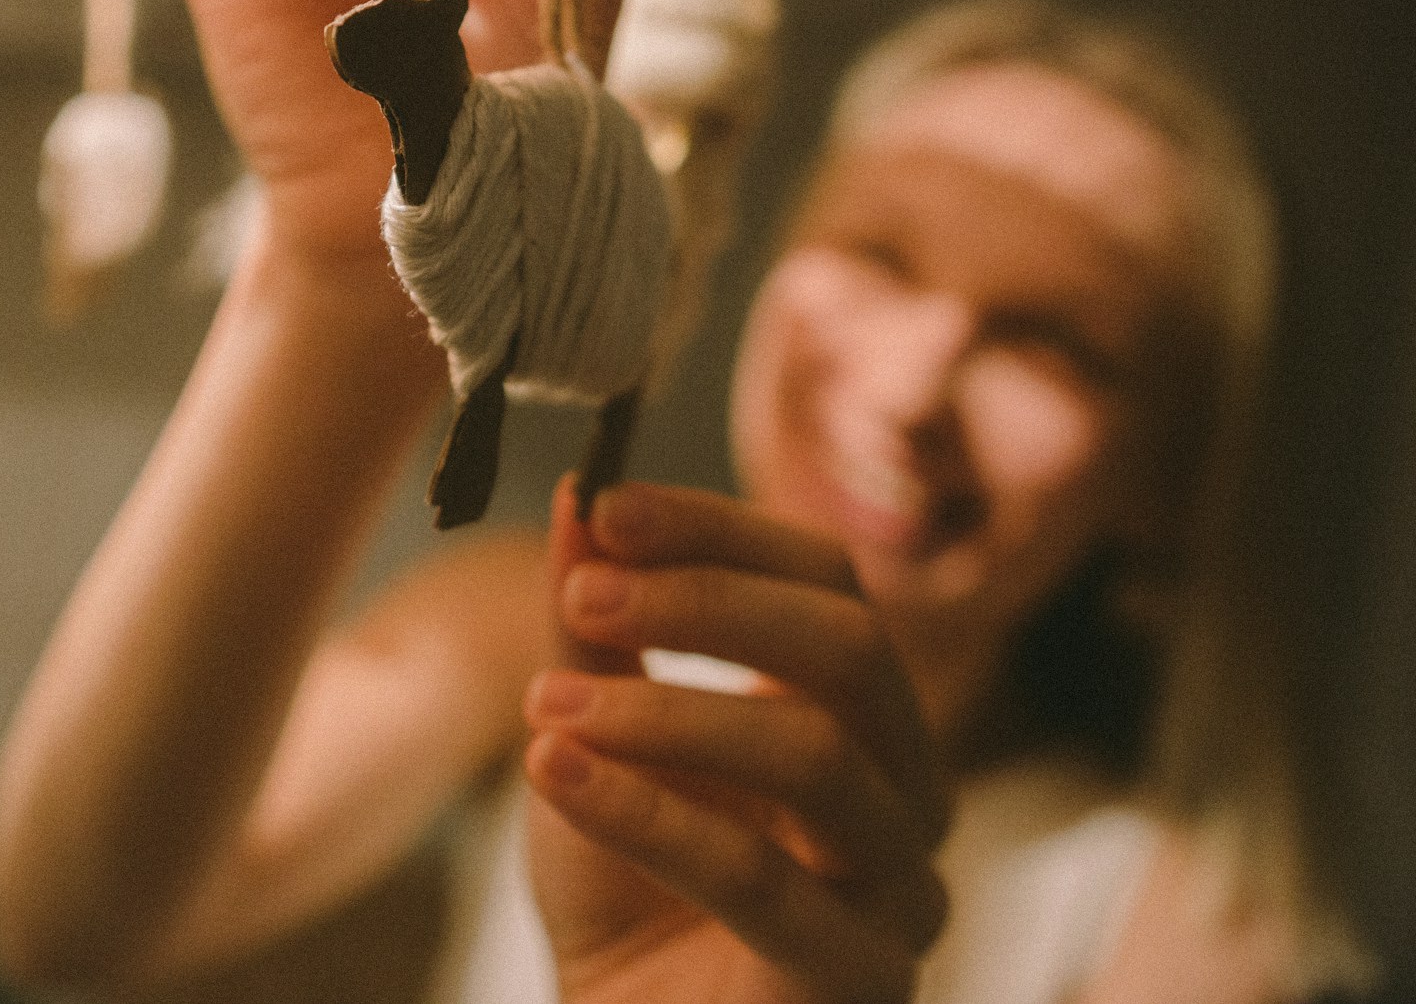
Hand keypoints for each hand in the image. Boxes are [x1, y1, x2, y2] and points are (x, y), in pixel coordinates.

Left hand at [523, 480, 950, 1003]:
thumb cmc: (622, 890)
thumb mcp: (595, 735)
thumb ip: (596, 629)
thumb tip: (578, 496)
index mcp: (859, 711)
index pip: (826, 577)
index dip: (719, 531)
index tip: (604, 506)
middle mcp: (907, 787)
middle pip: (850, 645)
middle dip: (708, 602)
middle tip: (581, 593)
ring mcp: (901, 890)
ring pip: (817, 754)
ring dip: (668, 712)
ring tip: (546, 706)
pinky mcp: (861, 981)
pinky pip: (762, 881)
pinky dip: (647, 814)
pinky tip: (555, 774)